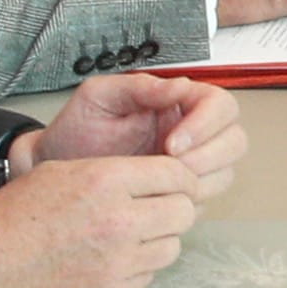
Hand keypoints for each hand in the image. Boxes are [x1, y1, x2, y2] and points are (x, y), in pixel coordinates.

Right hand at [0, 153, 200, 287]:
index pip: (177, 175)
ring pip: (171, 247)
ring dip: (157, 240)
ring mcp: (118, 264)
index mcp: (106, 183)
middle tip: (157, 209)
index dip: (179, 178)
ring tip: (128, 236)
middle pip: (183, 212)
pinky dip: (138, 268)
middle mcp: (119, 223)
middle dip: (174, 208)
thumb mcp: (60, 173)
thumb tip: (156, 178)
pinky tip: (111, 260)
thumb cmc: (9, 222)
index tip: (176, 182)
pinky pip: (147, 277)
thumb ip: (115, 174)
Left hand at [26, 74, 247, 201]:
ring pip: (226, 171)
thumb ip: (140, 86)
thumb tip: (181, 85)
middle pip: (234, 139)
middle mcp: (192, 132)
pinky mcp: (179, 194)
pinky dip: (190, 202)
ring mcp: (189, 164)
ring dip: (202, 180)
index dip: (206, 124)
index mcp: (177, 102)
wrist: (52, 171)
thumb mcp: (100, 97)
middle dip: (209, 155)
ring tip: (161, 186)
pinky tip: (159, 201)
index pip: (219, 104)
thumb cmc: (74, 131)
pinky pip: (206, 200)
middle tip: (171, 167)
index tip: (173, 143)